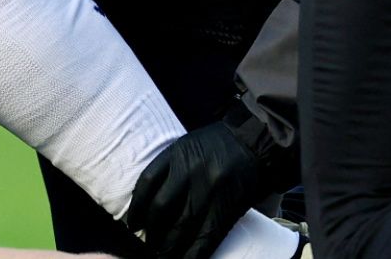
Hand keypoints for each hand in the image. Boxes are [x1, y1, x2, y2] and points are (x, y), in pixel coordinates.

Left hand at [129, 121, 268, 258]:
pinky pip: (206, 237)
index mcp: (178, 152)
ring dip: (168, 247)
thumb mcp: (190, 146)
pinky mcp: (227, 208)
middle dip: (152, 232)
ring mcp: (210, 190)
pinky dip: (193, 253)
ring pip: (181, 227)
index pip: (147, 183)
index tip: (132, 224)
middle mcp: (191, 171)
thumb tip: (151, 202)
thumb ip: (173, 168)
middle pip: (161, 208)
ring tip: (162, 256)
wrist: (258, 144)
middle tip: (149, 244)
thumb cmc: (220, 146)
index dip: (137, 208)